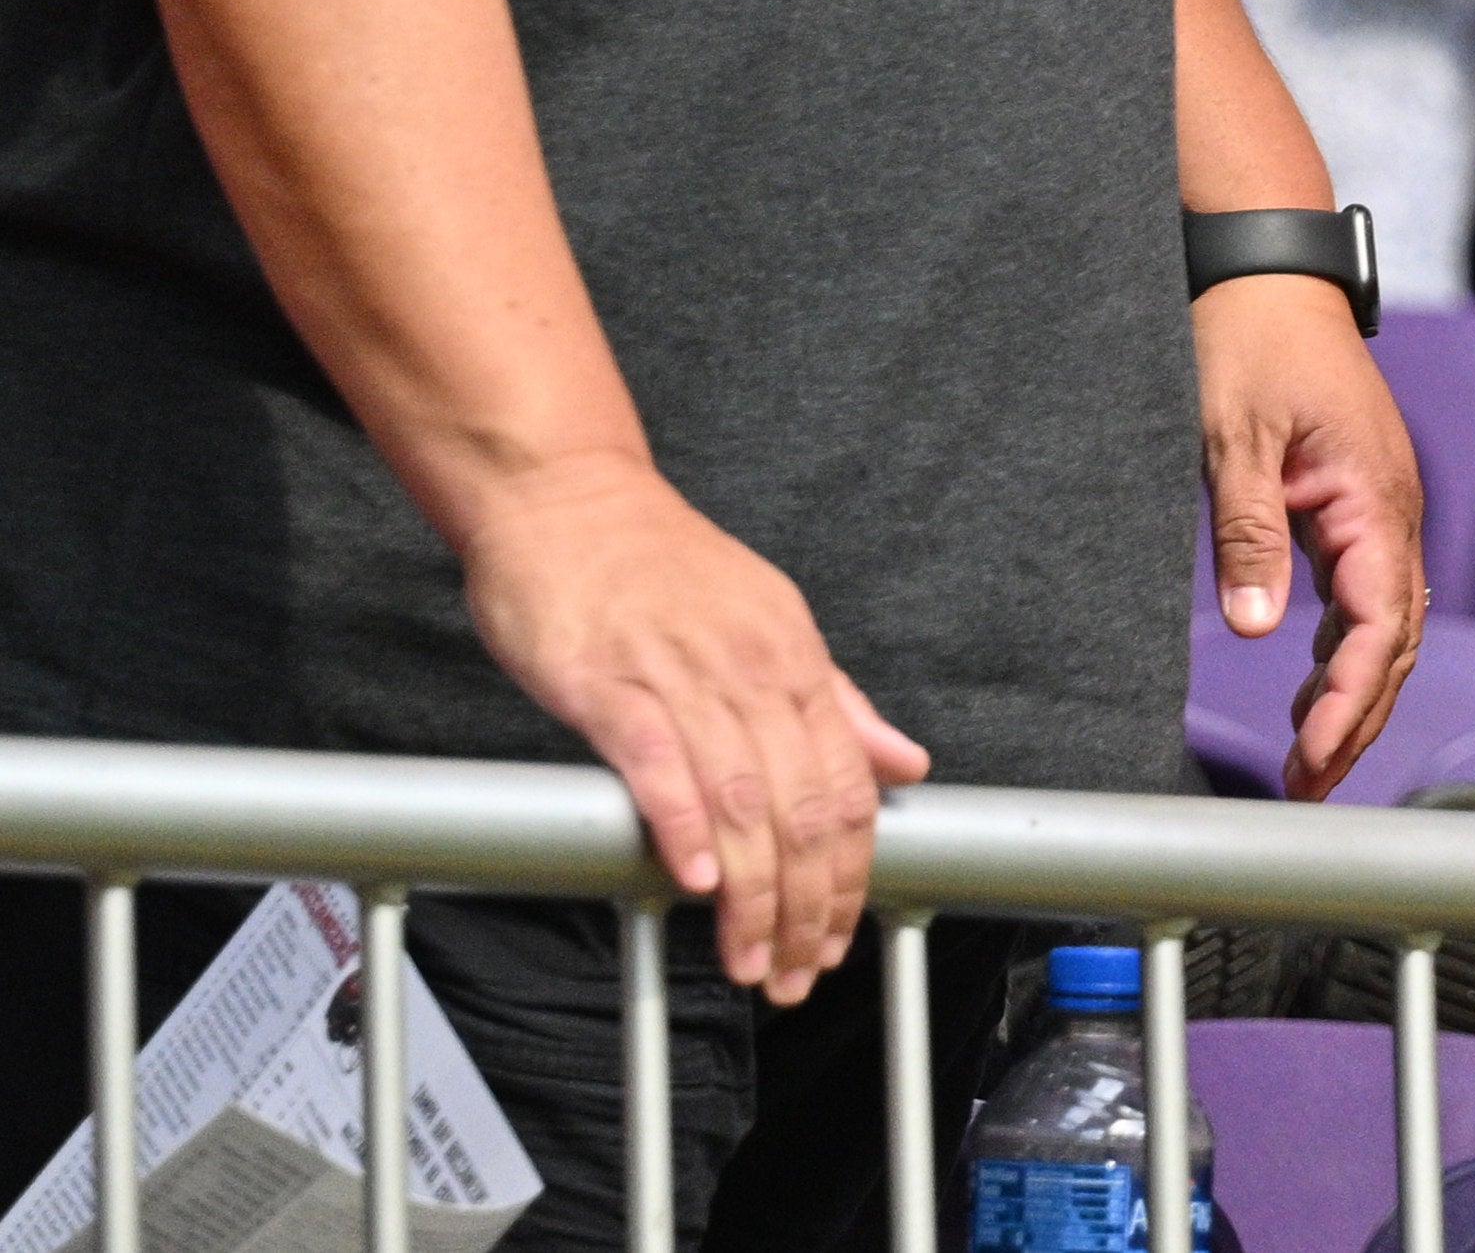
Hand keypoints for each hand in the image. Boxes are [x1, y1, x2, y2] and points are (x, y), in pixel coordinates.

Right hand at [455, 451, 923, 998]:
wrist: (567, 500)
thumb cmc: (660, 569)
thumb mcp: (769, 624)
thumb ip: (836, 702)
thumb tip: (905, 763)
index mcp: (798, 661)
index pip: (848, 786)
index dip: (851, 873)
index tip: (839, 936)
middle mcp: (757, 671)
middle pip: (806, 807)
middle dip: (810, 905)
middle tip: (799, 974)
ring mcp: (686, 677)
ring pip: (744, 800)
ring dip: (755, 895)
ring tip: (752, 962)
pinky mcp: (612, 684)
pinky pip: (662, 763)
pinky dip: (685, 827)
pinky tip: (699, 883)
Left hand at [1194, 275, 1425, 798]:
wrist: (1267, 273)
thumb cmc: (1249, 340)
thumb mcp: (1231, 436)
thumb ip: (1248, 534)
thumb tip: (1257, 633)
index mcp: (1370, 497)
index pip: (1379, 620)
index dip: (1352, 697)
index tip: (1315, 755)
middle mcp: (1389, 509)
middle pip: (1394, 637)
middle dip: (1359, 717)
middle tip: (1309, 786)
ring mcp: (1377, 506)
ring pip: (1384, 621)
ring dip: (1352, 691)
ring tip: (1307, 759)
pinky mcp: (1354, 502)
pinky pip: (1364, 592)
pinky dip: (1342, 649)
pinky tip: (1308, 682)